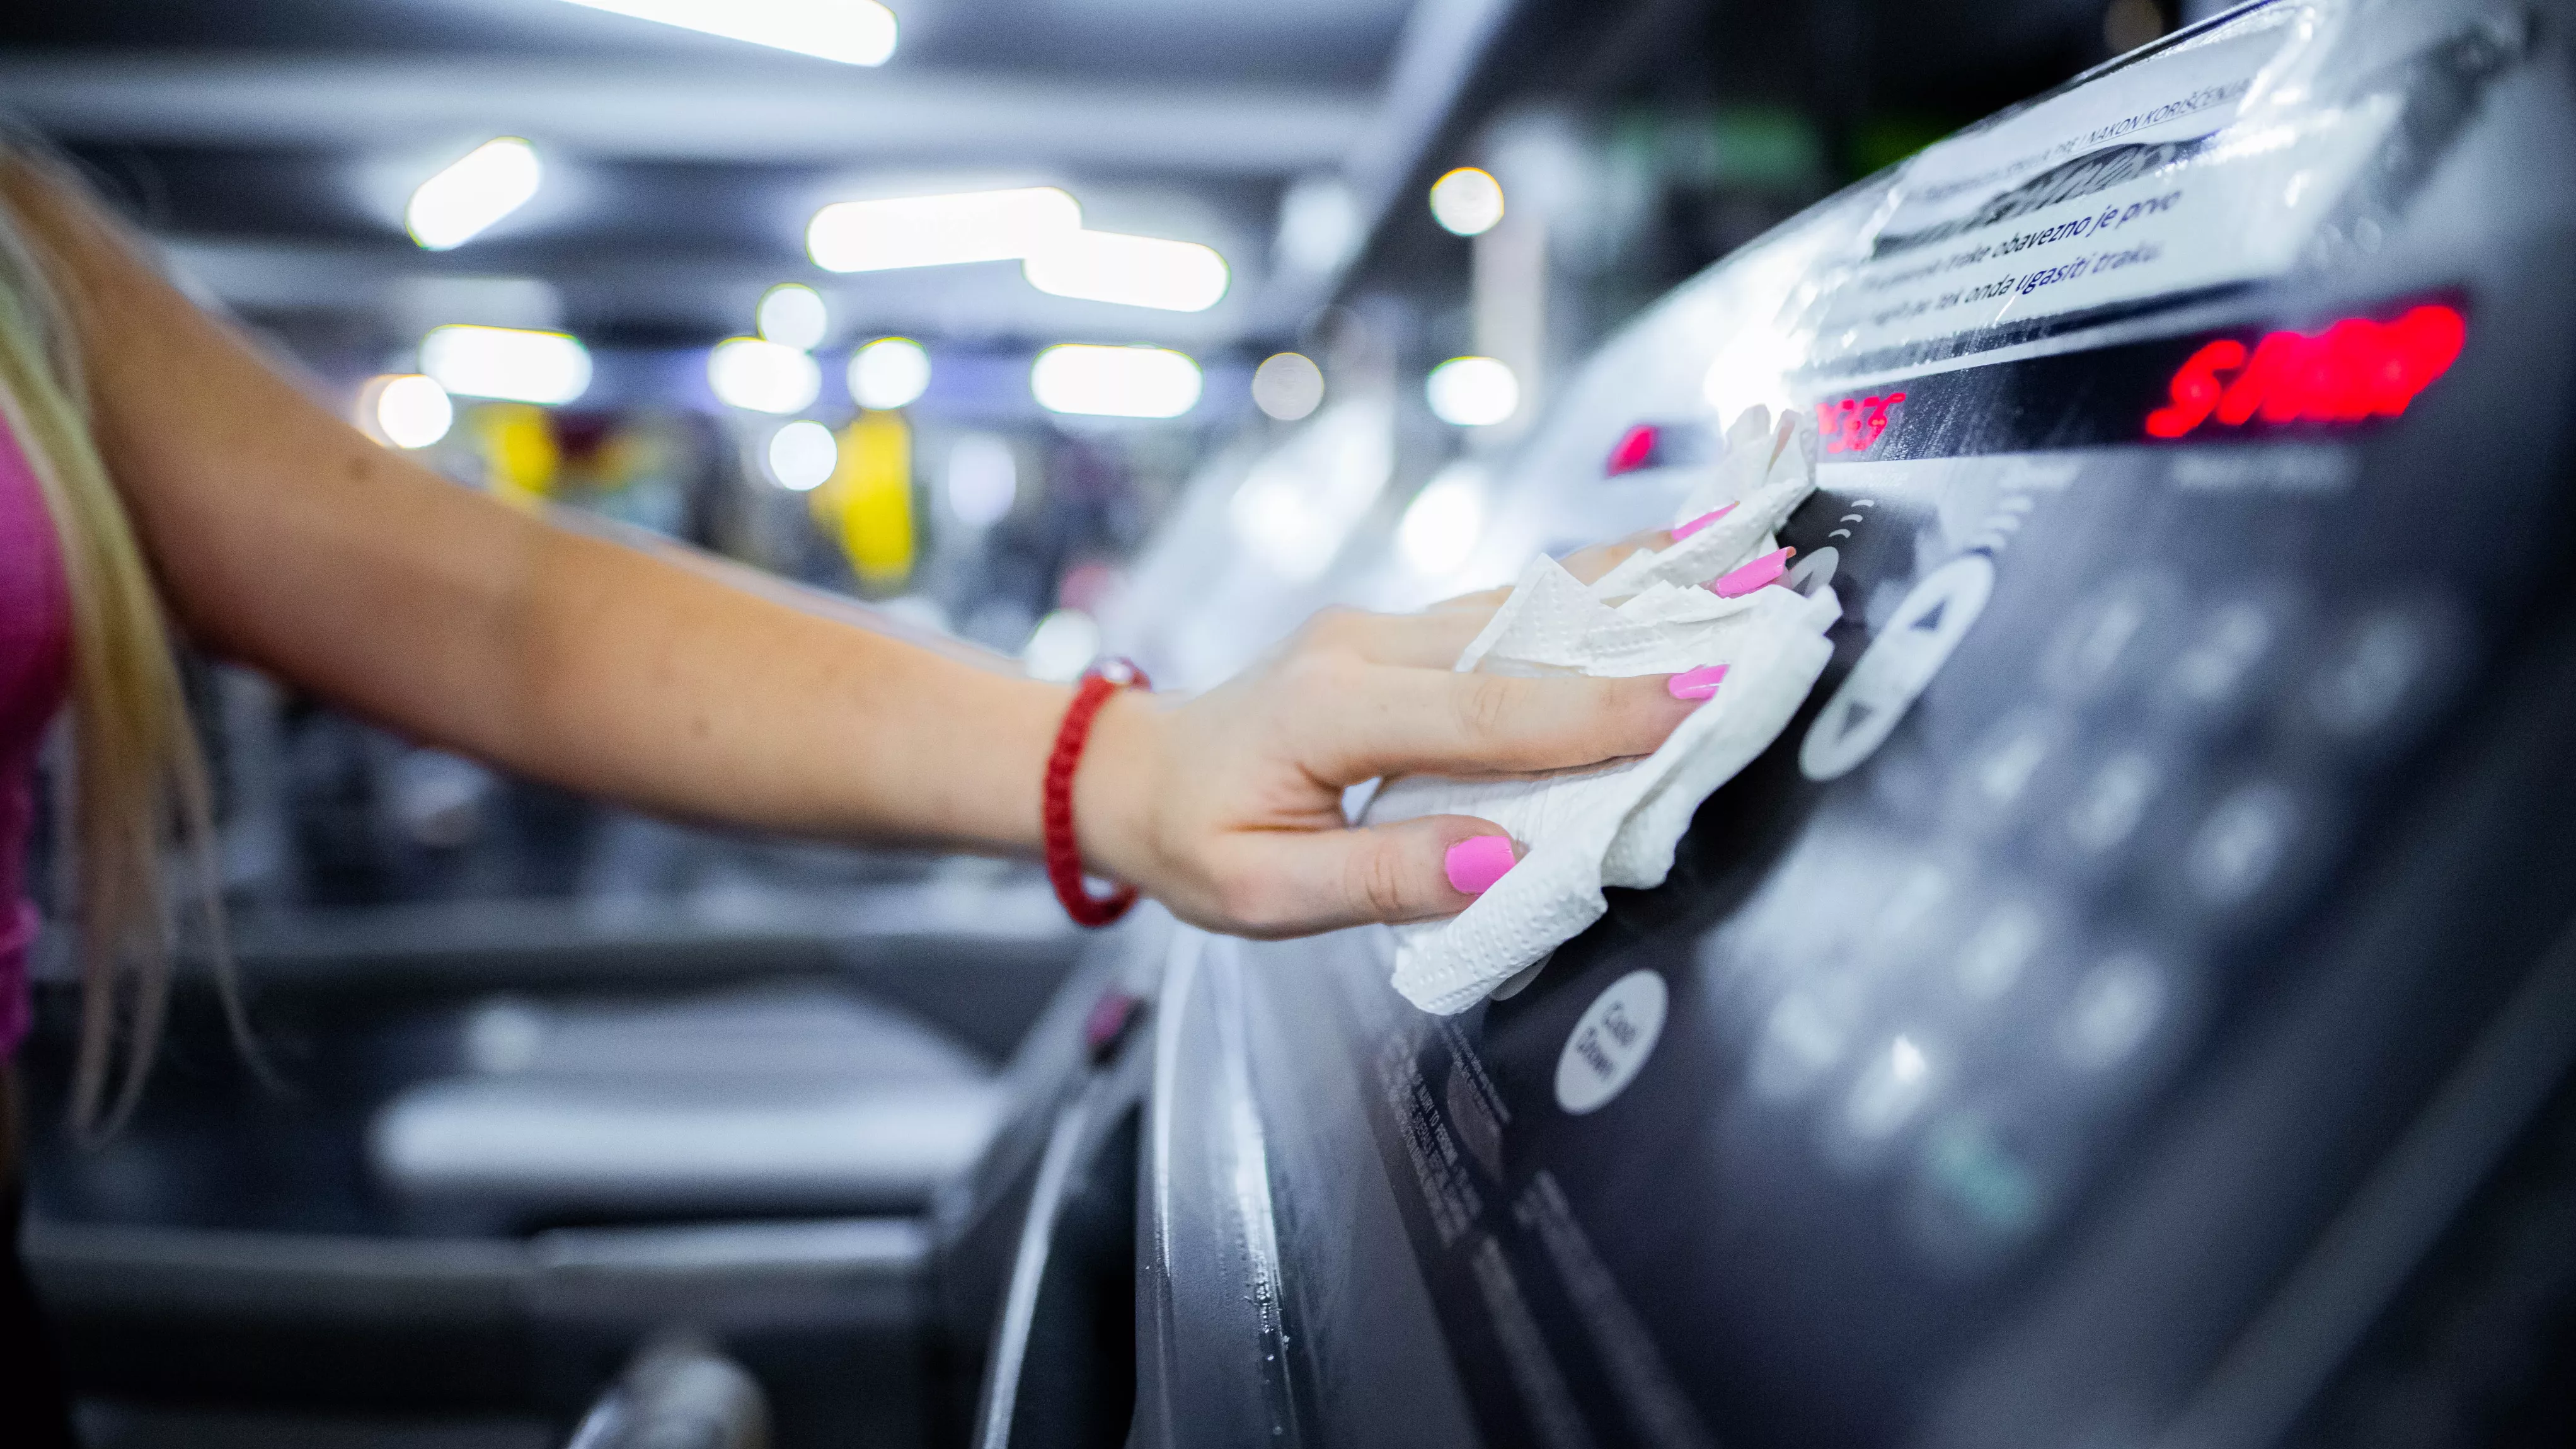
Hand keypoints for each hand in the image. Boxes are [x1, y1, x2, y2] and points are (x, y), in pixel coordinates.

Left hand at [1074, 527, 1686, 937]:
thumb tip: (1505, 862)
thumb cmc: (1196, 840)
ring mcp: (1388, 628)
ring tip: (1742, 558)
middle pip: (1529, 634)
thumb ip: (1385, 877)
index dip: (1597, 712)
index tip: (1695, 700)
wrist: (1134, 772)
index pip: (1488, 715)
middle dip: (1650, 623)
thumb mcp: (1262, 893)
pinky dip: (1594, 596)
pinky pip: (1513, 610)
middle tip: (1764, 597)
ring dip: (1636, 588)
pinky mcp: (1407, 634)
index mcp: (1333, 711)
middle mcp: (1368, 646)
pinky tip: (1665, 569)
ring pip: (1529, 603)